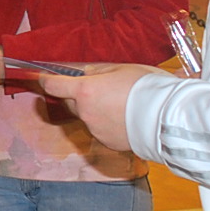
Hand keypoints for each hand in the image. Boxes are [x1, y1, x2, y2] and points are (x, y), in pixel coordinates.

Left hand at [40, 63, 168, 150]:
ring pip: (87, 117)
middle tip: (98, 88)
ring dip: (95, 110)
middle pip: (71, 102)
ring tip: (120, 103)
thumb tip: (86, 73)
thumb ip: (98, 71)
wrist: (165, 118)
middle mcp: (85, 112)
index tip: (44, 78)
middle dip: (78, 95)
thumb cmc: (146, 88)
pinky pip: (100, 130)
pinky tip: (124, 118)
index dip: (47, 80)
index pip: (54, 85)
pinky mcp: (106, 142)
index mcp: (85, 91)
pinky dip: (107, 124)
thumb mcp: (121, 68)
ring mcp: (95, 130)